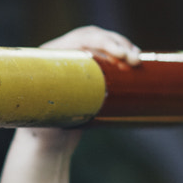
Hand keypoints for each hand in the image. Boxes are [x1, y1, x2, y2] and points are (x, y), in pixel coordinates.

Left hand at [29, 25, 141, 153]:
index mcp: (49, 57)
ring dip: (123, 47)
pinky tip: (135, 58)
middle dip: (117, 44)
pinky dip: (122, 55)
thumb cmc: (45, 133)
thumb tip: (68, 92)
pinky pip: (106, 56)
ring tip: (137, 61)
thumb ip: (56, 104)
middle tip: (134, 60)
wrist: (49, 144)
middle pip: (93, 37)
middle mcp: (61, 54)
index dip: (102, 41)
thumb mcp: (49, 118)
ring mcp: (75, 62)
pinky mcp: (87, 73)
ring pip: (102, 44)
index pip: (79, 39)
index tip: (120, 55)